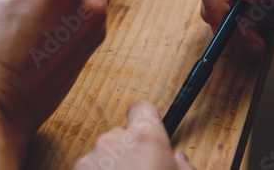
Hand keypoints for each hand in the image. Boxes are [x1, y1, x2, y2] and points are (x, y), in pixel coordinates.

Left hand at [75, 101, 195, 169]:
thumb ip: (181, 166)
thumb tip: (178, 159)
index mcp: (146, 138)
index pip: (142, 109)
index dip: (145, 121)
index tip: (147, 131)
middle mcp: (115, 141)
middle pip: (119, 135)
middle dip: (126, 152)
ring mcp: (91, 158)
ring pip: (101, 155)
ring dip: (108, 169)